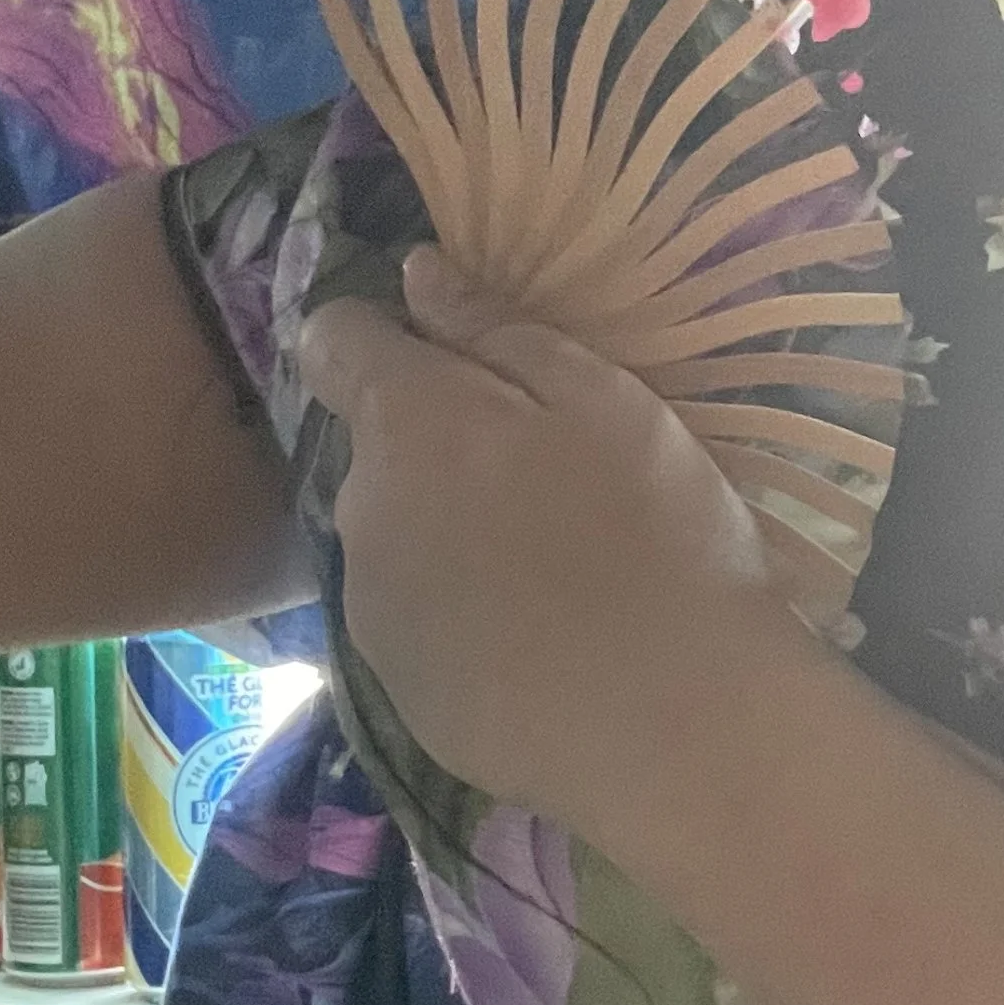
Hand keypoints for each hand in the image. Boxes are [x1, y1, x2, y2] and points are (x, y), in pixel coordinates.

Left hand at [296, 245, 805, 854]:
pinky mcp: (395, 689)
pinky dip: (457, 617)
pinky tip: (535, 643)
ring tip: (547, 571)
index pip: (333, 340)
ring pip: (393, 538)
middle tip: (542, 478)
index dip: (381, 335)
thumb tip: (415, 278)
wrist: (670, 727)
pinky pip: (414, 622)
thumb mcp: (607, 404)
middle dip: (436, 448)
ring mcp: (370, 608)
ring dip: (445, 534)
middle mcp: (361, 508)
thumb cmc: (658, 538)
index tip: (446, 354)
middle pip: (375, 450)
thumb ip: (500, 333)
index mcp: (408, 422)